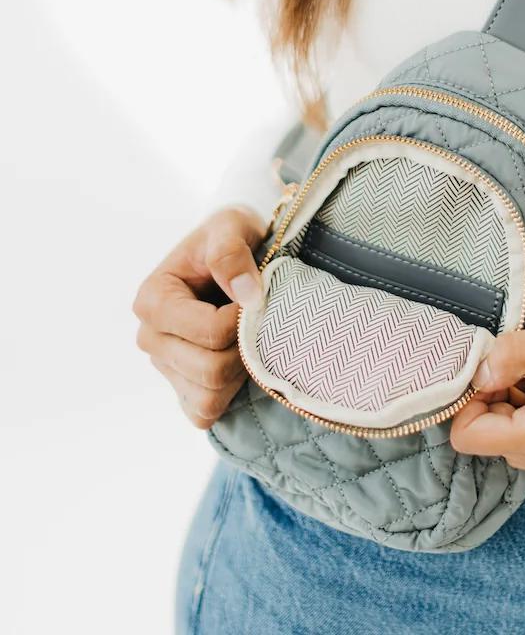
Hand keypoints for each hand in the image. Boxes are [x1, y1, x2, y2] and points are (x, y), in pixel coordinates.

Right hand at [133, 206, 266, 428]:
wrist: (232, 250)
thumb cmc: (229, 235)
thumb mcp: (231, 226)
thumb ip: (232, 252)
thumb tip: (247, 294)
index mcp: (153, 300)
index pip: (209, 332)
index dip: (242, 319)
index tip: (255, 295)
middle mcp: (151, 337)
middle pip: (210, 369)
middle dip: (245, 348)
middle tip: (259, 320)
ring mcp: (164, 365)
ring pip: (209, 396)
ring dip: (240, 372)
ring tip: (249, 338)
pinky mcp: (181, 385)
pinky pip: (204, 412)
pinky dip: (229, 394)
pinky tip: (240, 362)